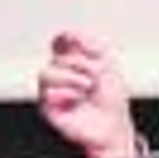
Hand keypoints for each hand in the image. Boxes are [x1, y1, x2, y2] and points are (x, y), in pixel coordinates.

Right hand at [37, 31, 138, 157]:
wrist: (112, 124)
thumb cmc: (111, 99)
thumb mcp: (107, 64)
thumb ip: (89, 45)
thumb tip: (71, 34)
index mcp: (75, 62)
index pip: (60, 44)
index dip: (64, 40)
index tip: (73, 41)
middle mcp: (62, 74)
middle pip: (57, 57)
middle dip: (80, 64)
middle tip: (93, 77)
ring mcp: (53, 90)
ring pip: (46, 73)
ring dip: (71, 78)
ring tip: (86, 87)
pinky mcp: (48, 107)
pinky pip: (47, 93)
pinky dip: (66, 93)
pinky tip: (76, 99)